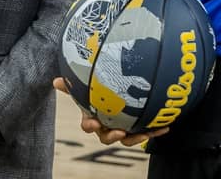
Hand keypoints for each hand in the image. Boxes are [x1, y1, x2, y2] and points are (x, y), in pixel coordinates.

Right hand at [51, 78, 168, 146]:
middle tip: (120, 133)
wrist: (122, 93)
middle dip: (113, 137)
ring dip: (136, 137)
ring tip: (145, 133)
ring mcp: (124, 128)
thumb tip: (55, 81)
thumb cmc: (99, 93)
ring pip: (128, 139)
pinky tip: (165, 127)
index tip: (93, 122)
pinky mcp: (138, 128)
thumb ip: (74, 85)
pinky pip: (146, 132)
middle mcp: (108, 126)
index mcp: (94, 117)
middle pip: (108, 137)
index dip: (90, 125)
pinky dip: (155, 131)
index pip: (88, 125)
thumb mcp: (87, 87)